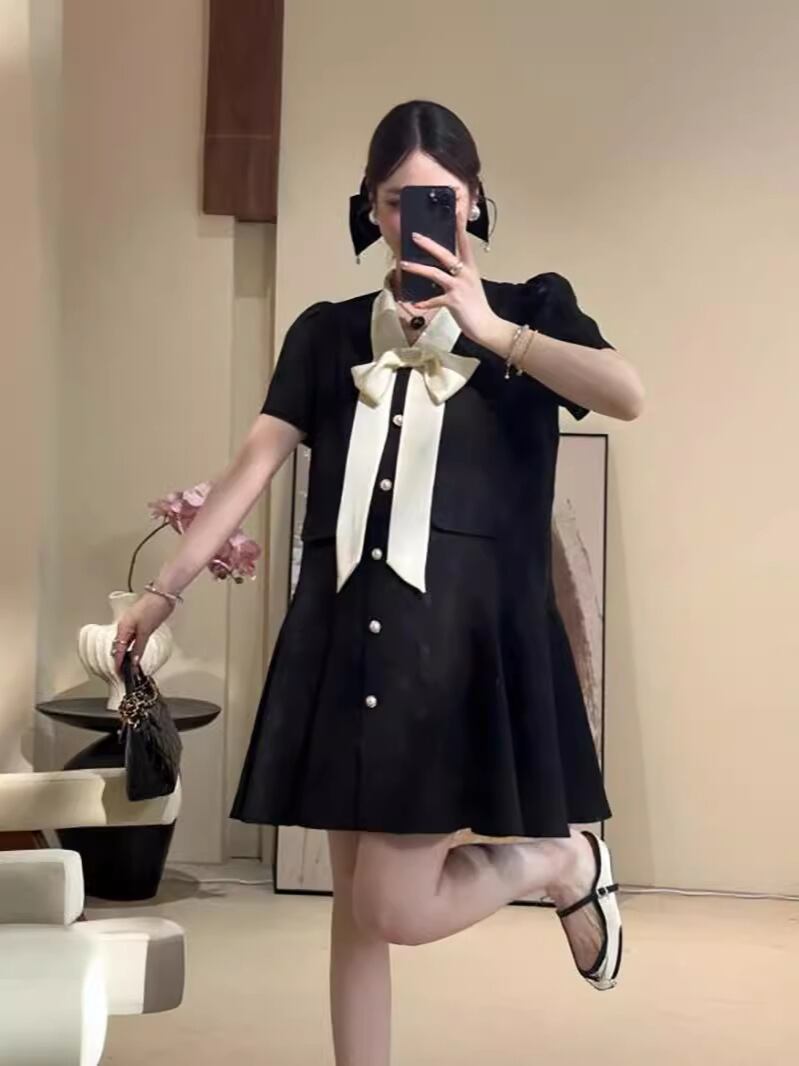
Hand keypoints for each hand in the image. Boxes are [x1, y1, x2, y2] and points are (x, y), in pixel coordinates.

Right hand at [112, 592, 174, 674]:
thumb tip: (134, 661)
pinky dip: (134, 648)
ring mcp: (133, 625)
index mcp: (123, 628)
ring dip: (127, 654)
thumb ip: (139, 647)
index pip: (118, 650)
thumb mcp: (145, 631)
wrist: (163, 595)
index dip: (118, 663)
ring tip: (130, 667)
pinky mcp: (141, 624)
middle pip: (120, 647)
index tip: (119, 674)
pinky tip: (136, 653)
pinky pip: (133, 639)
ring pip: (126, 643)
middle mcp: (125, 627)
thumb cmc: (152, 608)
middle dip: (121, 660)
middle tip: (125, 673)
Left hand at [399, 200, 497, 345]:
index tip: (455, 212)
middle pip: (446, 254)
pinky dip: (424, 302)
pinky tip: (414, 303)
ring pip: (436, 273)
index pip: (464, 243)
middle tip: (415, 236)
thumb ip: (458, 275)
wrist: (486, 326)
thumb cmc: (476, 306)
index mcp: (470, 268)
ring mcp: (459, 287)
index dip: (459, 227)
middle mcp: (465, 274)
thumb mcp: (469, 285)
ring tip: (404, 264)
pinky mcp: (454, 302)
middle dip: (429, 244)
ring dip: (418, 268)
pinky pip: (435, 300)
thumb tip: (442, 269)